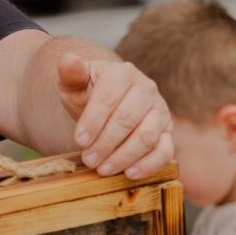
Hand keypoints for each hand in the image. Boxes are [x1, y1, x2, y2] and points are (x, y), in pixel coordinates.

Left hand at [57, 53, 174, 178]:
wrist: (105, 104)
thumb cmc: (87, 93)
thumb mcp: (73, 83)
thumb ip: (70, 73)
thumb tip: (68, 60)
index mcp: (122, 73)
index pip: (109, 97)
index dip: (93, 121)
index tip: (79, 141)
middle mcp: (146, 89)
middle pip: (127, 119)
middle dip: (106, 143)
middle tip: (89, 161)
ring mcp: (160, 110)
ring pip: (147, 136)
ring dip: (124, 156)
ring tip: (103, 169)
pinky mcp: (167, 131)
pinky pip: (165, 150)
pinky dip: (149, 165)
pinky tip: (129, 174)